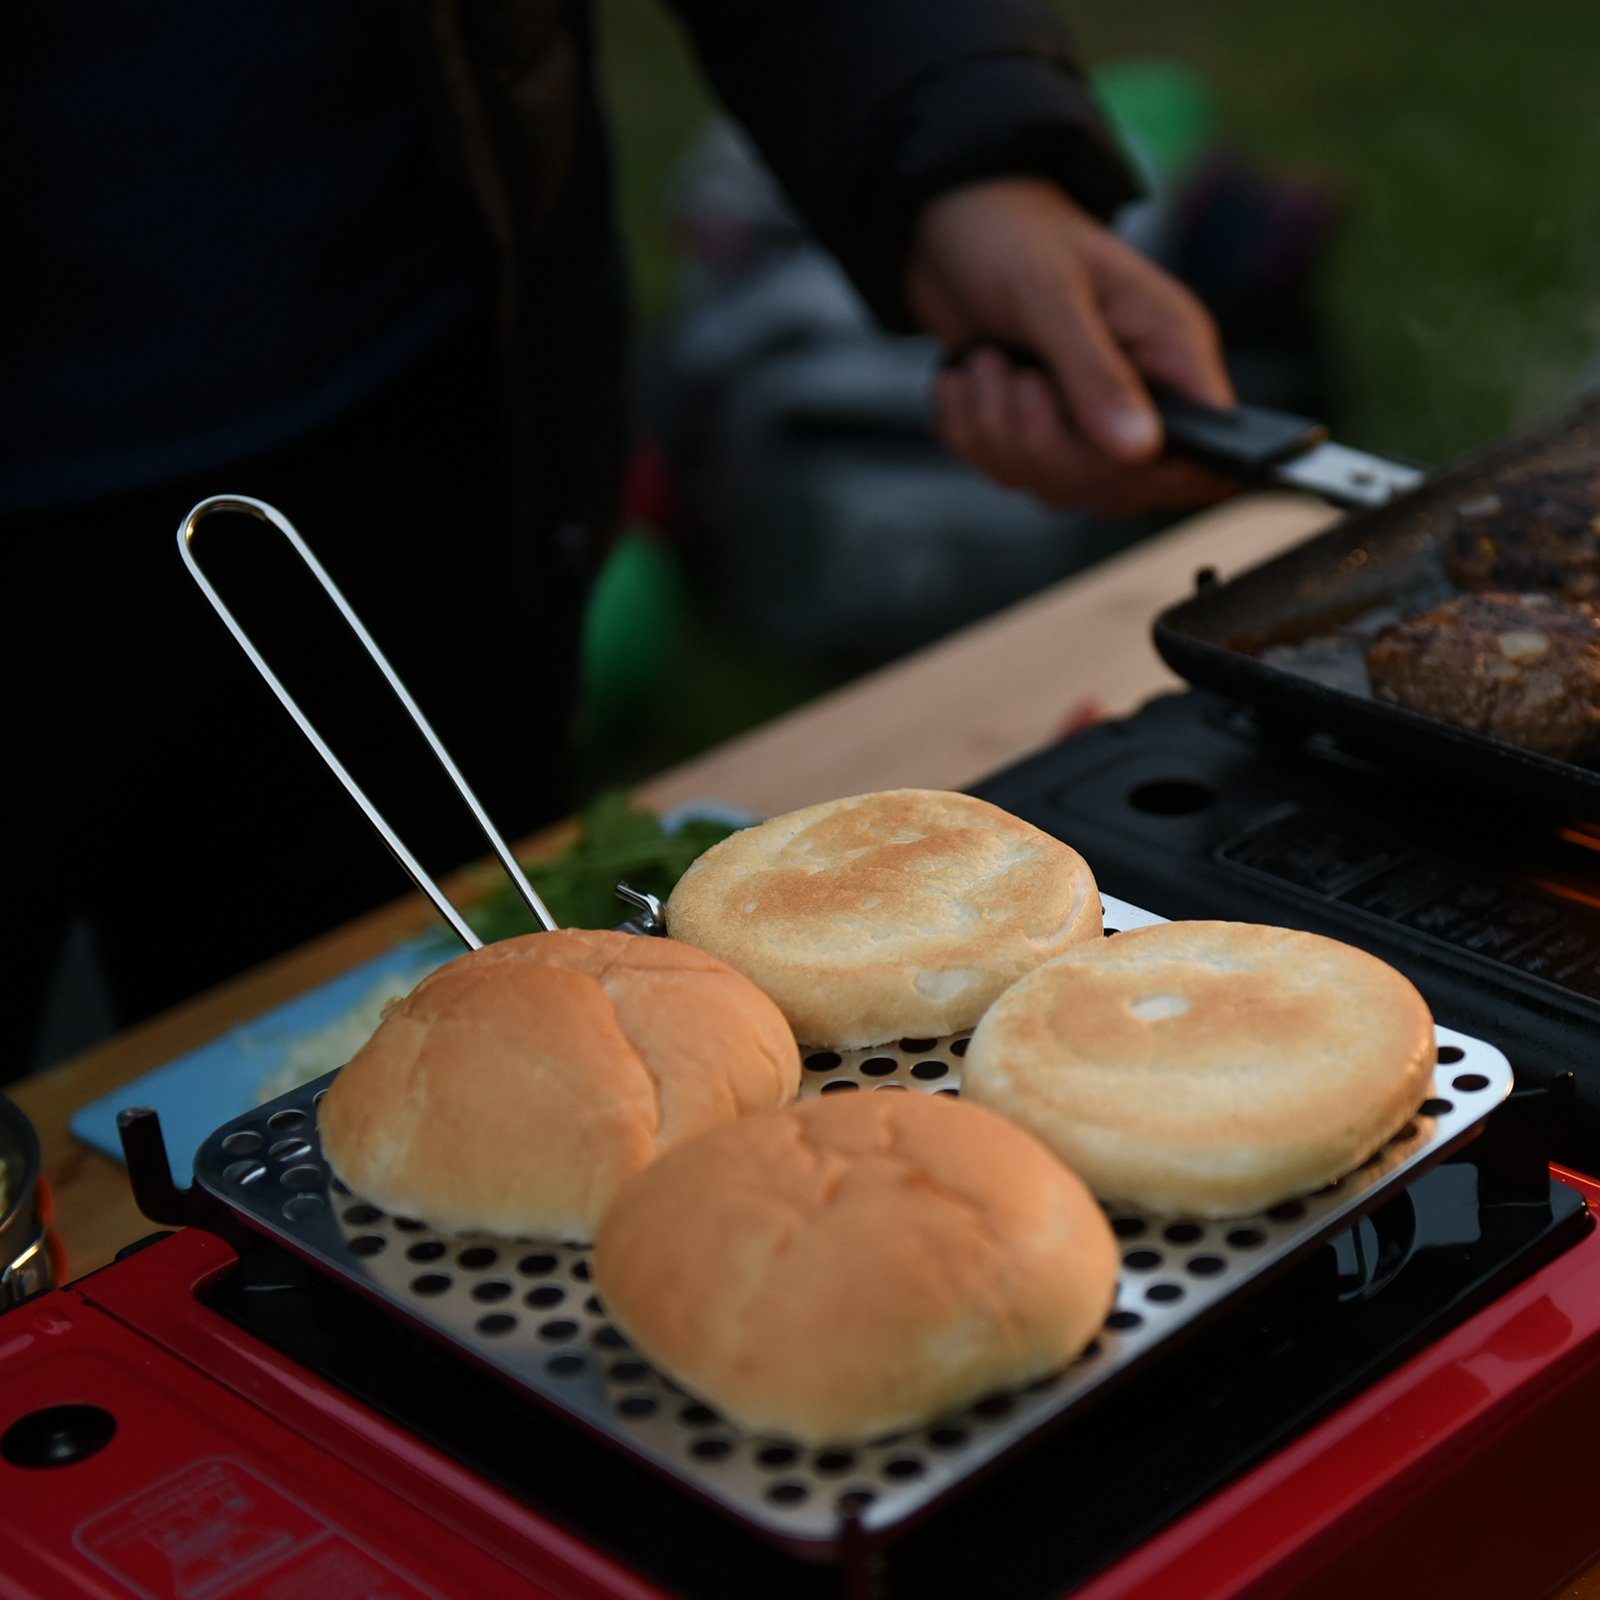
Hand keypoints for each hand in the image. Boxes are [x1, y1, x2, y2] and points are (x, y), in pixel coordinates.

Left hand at [906, 178, 1235, 514]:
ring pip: (1057, 486)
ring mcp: (1089, 420)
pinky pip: (1009, 475)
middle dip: (1046, 446)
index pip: (1205, 449)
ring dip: (999, 434)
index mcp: (1173, 352)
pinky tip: (966, 382)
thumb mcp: (1052, 295)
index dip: (1157, 472)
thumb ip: (1096, 374)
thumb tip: (1141, 451)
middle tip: (1013, 375)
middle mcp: (1142, 394)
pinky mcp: (1039, 433)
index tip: (1097, 452)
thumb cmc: (1014, 236)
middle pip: (1119, 486)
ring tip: (985, 362)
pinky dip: (971, 434)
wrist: (949, 225)